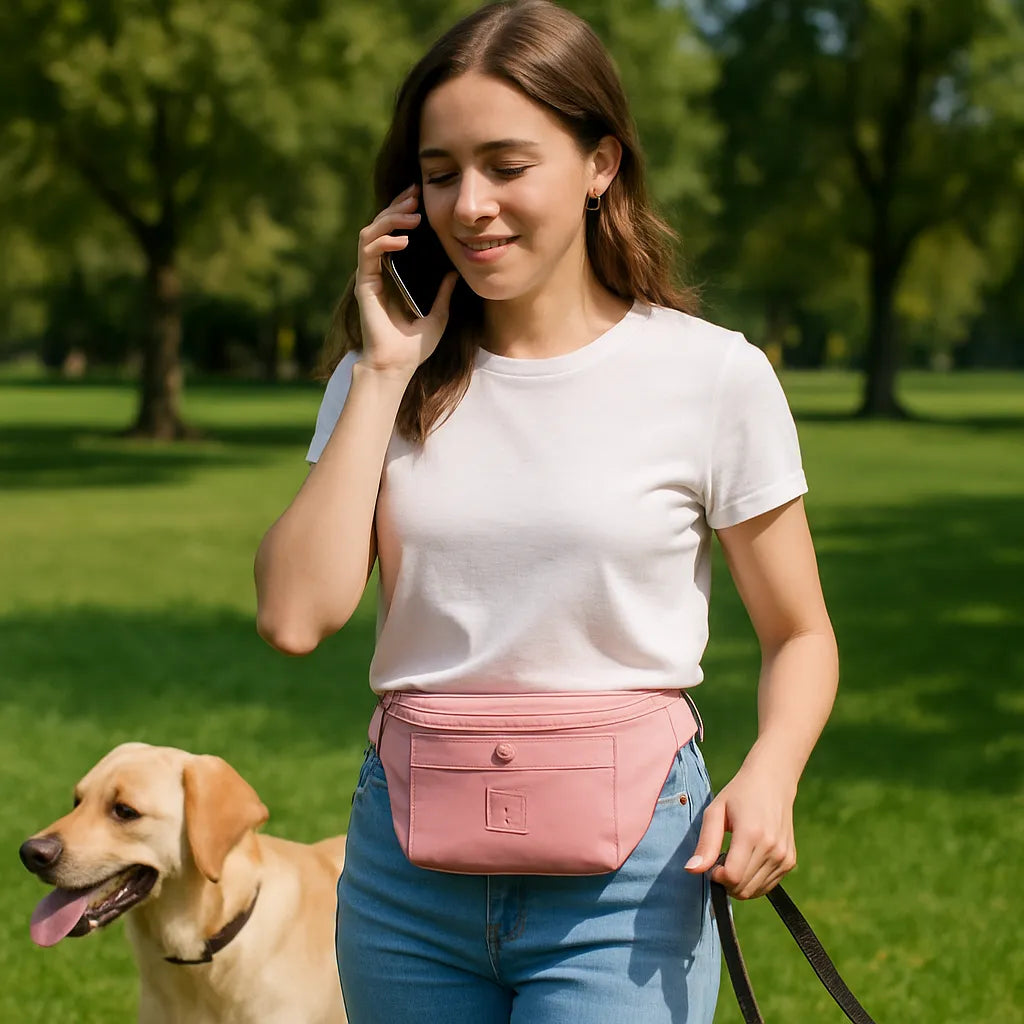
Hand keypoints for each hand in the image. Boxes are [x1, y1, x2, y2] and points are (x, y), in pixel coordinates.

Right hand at [355, 184, 458, 379]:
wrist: (397, 366)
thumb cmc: (414, 347)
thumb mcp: (438, 314)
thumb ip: (444, 293)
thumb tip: (456, 272)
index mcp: (394, 275)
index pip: (395, 234)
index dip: (405, 214)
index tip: (421, 200)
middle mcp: (378, 272)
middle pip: (381, 227)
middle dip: (397, 207)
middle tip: (416, 195)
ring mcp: (369, 276)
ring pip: (371, 233)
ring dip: (390, 219)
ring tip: (412, 215)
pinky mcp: (364, 284)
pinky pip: (368, 252)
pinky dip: (384, 240)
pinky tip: (402, 239)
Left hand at [683, 759, 796, 898]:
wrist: (772, 782)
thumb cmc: (739, 795)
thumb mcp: (715, 812)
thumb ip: (706, 844)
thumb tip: (692, 870)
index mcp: (751, 834)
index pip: (732, 877)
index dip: (717, 877)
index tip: (712, 864)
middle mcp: (771, 848)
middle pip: (743, 888)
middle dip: (726, 882)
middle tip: (721, 860)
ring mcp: (783, 856)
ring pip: (754, 891)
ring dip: (739, 883)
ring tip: (735, 857)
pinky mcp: (789, 861)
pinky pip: (767, 886)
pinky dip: (753, 881)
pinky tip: (748, 860)